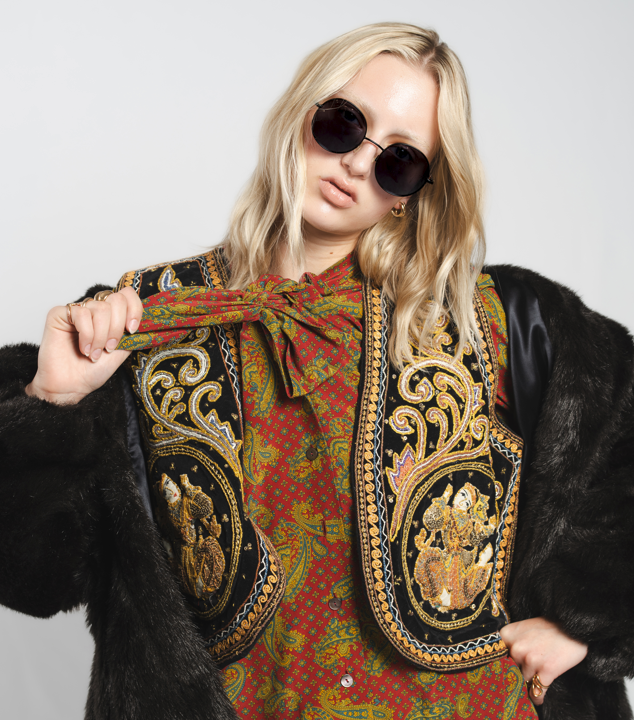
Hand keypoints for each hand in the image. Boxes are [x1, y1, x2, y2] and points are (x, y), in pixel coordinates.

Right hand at [25, 287, 142, 404]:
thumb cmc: (93, 370)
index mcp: (111, 315)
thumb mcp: (122, 350)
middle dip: (117, 328)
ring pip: (101, 309)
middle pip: (116, 300)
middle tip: (110, 347)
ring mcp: (77, 310)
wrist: (71, 386)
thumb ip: (131, 332)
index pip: (127, 294)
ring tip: (95, 353)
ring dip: (101, 336)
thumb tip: (146, 319)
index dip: (134, 309)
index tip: (132, 331)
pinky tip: (83, 349)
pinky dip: (87, 335)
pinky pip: (81, 314)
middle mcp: (94, 309)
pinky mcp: (60, 313)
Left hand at [500, 617, 587, 705]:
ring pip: (523, 681)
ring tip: (533, 685)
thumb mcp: (524, 628)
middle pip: (509, 670)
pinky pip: (537, 692)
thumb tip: (503, 661)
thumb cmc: (548, 628)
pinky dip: (537, 698)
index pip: (495, 657)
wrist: (573, 628)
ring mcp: (531, 660)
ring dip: (528, 685)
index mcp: (508, 634)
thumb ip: (512, 642)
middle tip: (519, 681)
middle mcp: (517, 647)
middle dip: (515, 676)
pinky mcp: (547, 671)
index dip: (498, 666)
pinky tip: (538, 699)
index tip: (499, 674)